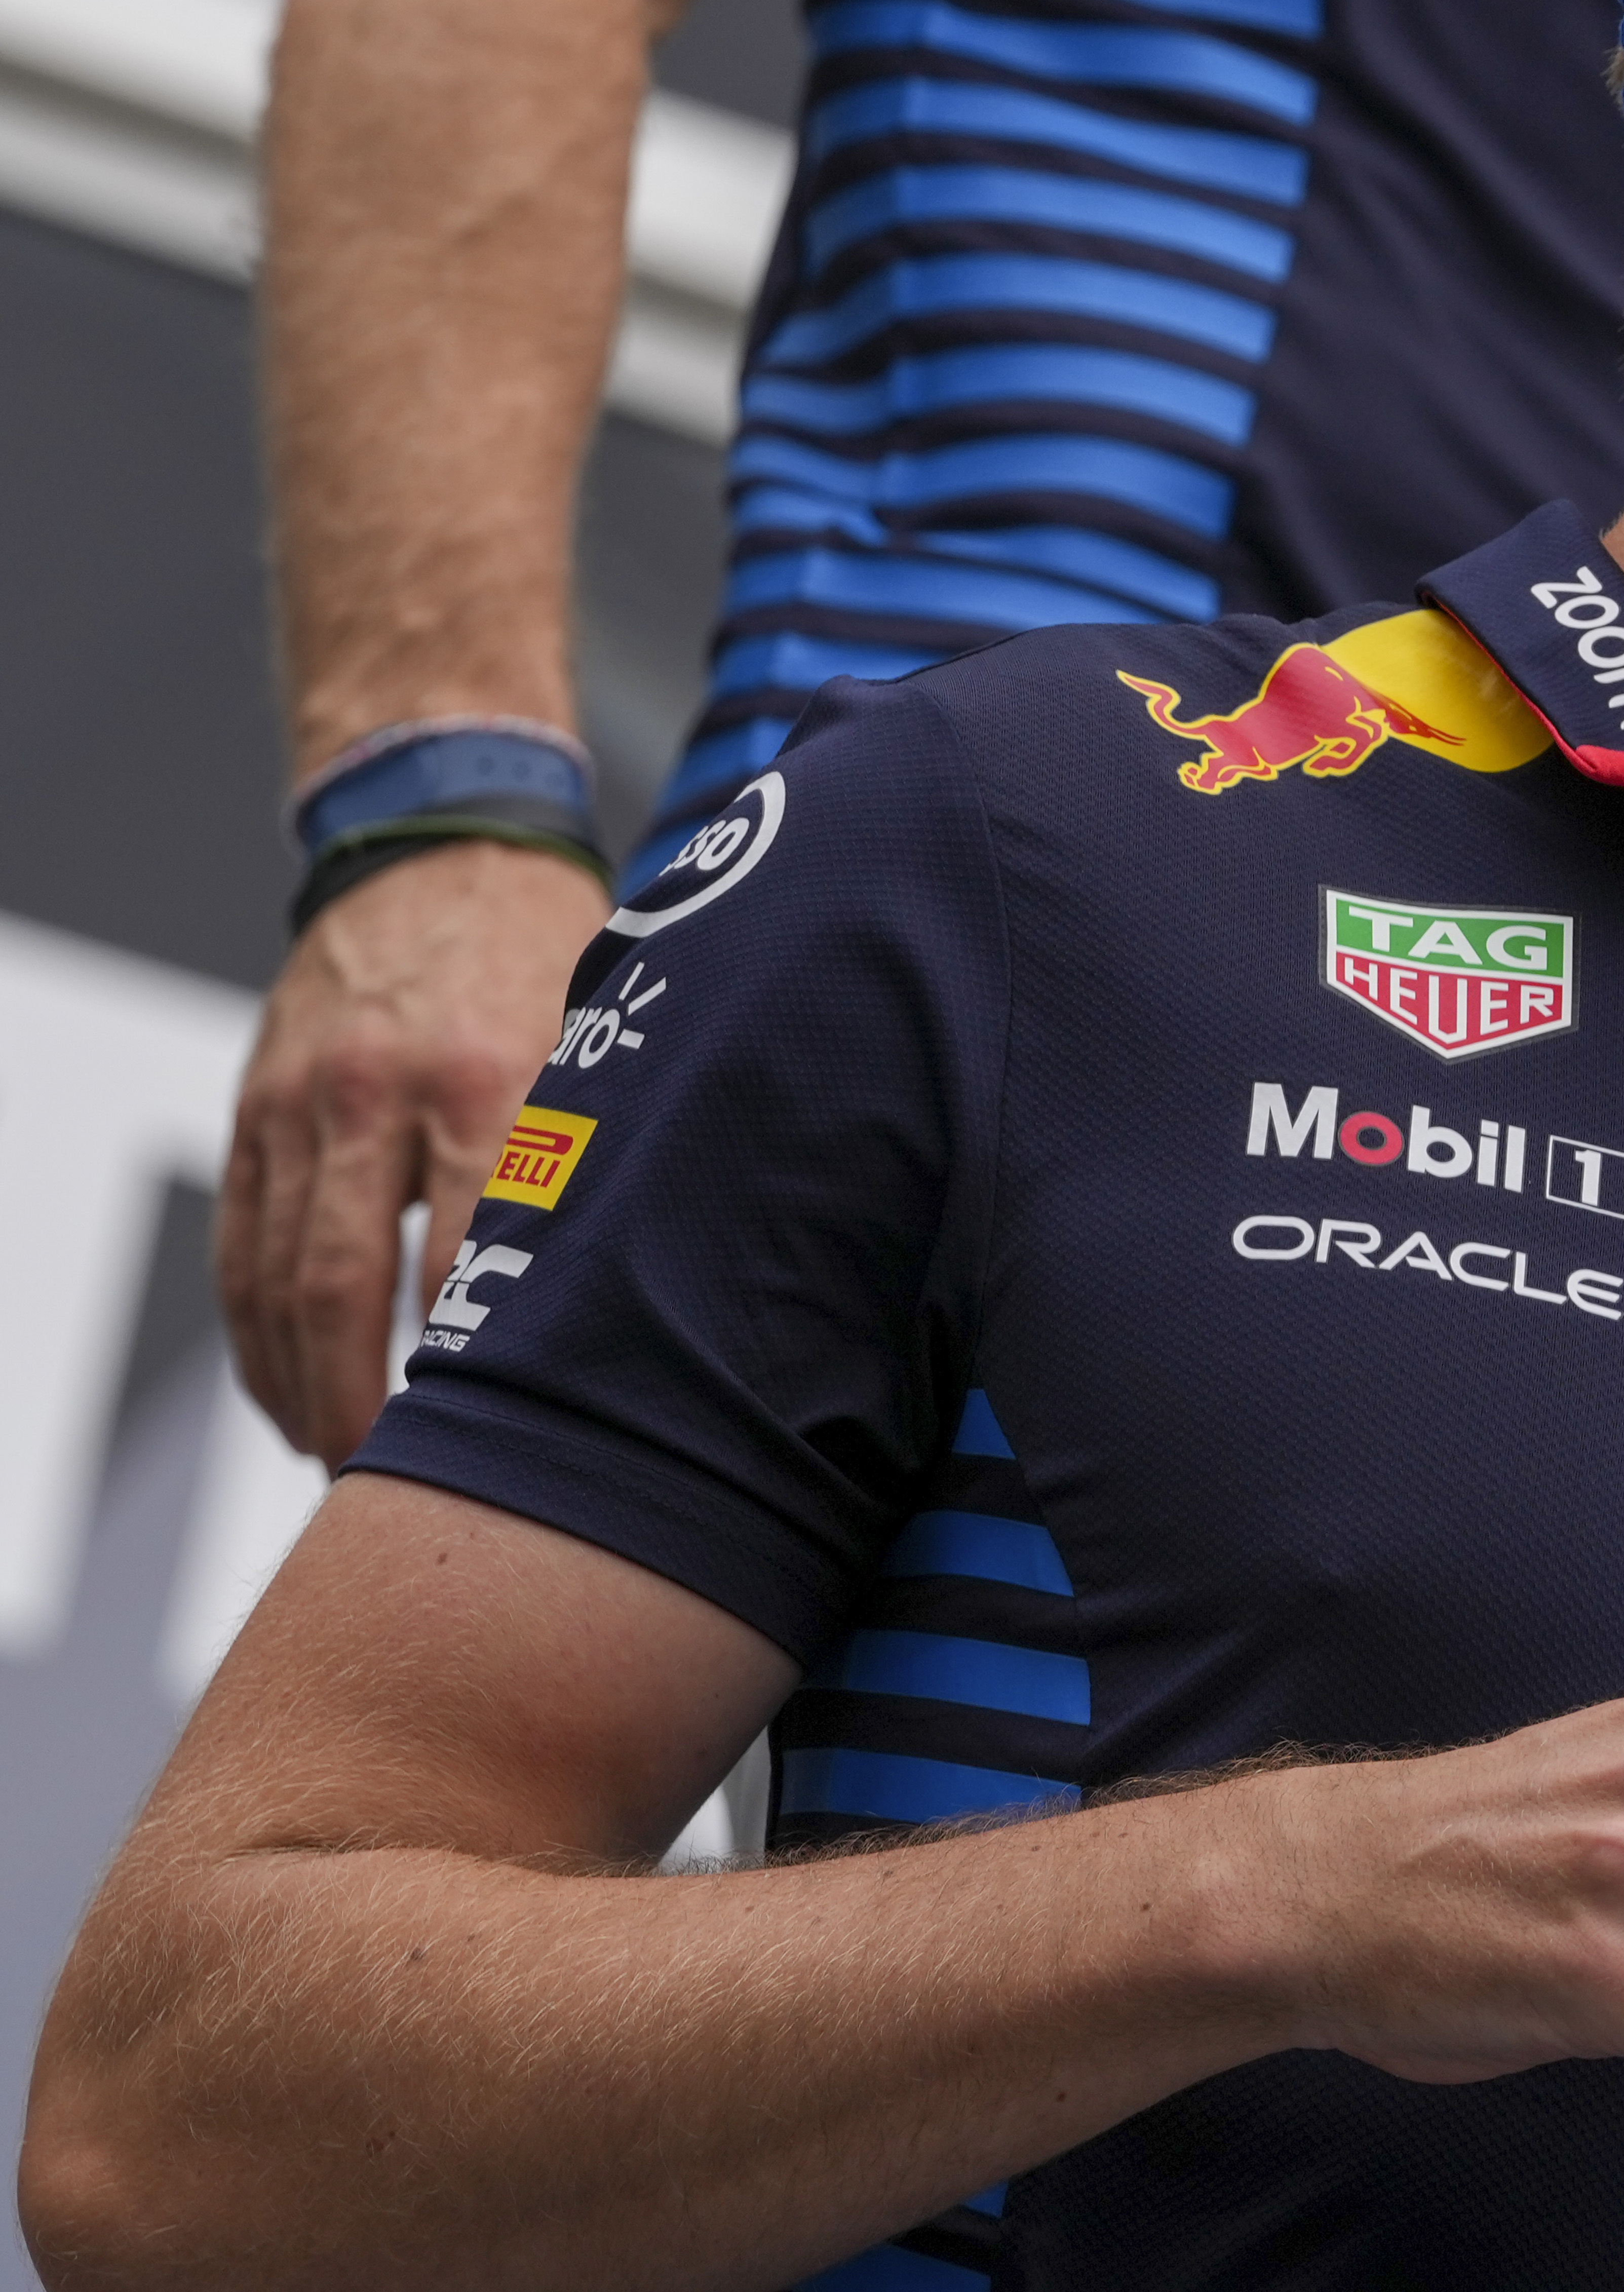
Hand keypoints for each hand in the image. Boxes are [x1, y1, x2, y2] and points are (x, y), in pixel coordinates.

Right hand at [218, 839, 603, 1462]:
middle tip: (393, 1486)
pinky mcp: (254, 1105)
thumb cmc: (554, 948)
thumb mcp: (607, 1031)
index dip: (475, 1369)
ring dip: (298, 1388)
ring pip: (277, 1281)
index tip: (500, 1445)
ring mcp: (301, 1102)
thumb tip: (684, 1267)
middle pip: (346, 1291)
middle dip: (361, 1408)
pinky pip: (241, 1242)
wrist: (442, 836)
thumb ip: (616, 1139)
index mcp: (492, 1081)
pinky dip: (256, 1331)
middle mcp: (381, 1094)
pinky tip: (288, 1390)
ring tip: (339, 1461)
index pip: (471, 1261)